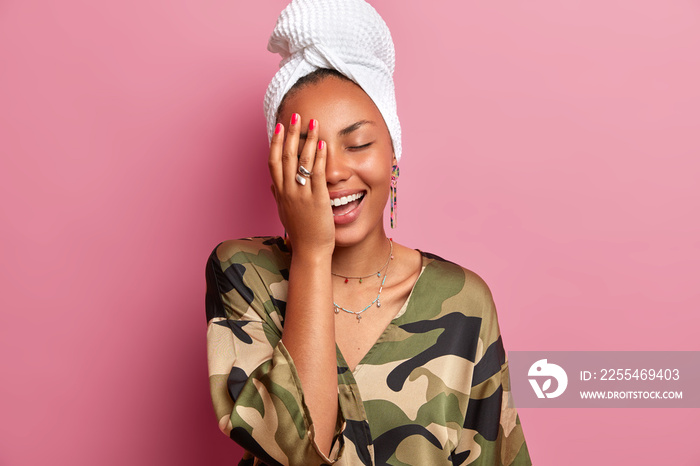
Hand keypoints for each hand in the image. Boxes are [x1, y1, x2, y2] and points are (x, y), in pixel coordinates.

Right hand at [269, 113, 334, 256]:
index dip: (276, 142)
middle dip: (291, 134)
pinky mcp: (317, 200)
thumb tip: (272, 186)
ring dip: (306, 139)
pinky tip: (322, 145)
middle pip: (286, 156)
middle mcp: (287, 191)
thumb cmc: (300, 233)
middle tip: (295, 115)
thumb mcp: (284, 213)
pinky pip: (316, 175)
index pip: (274, 161)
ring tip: (312, 122)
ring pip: (301, 162)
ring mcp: (301, 195)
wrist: (310, 252)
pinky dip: (318, 158)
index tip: (279, 126)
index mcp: (280, 193)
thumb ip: (278, 196)